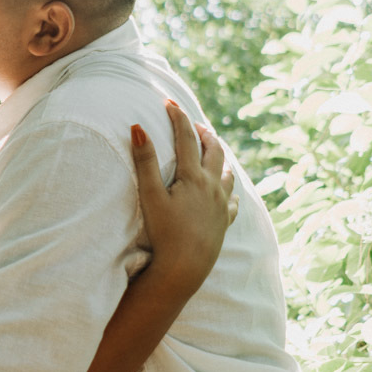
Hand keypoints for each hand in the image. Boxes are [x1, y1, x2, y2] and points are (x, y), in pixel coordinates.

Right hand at [130, 100, 236, 296]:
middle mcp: (213, 187)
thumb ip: (144, 161)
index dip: (177, 117)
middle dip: (204, 134)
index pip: (186, 138)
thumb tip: (138, 128)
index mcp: (194, 177)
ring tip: (212, 151)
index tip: (169, 102)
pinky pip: (233, 201)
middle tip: (194, 125)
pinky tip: (227, 192)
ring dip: (219, 157)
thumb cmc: (164, 233)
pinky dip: (229, 189)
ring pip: (227, 172)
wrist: (184, 268)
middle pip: (214, 151)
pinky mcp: (224, 222)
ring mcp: (222, 205)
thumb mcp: (150, 195)